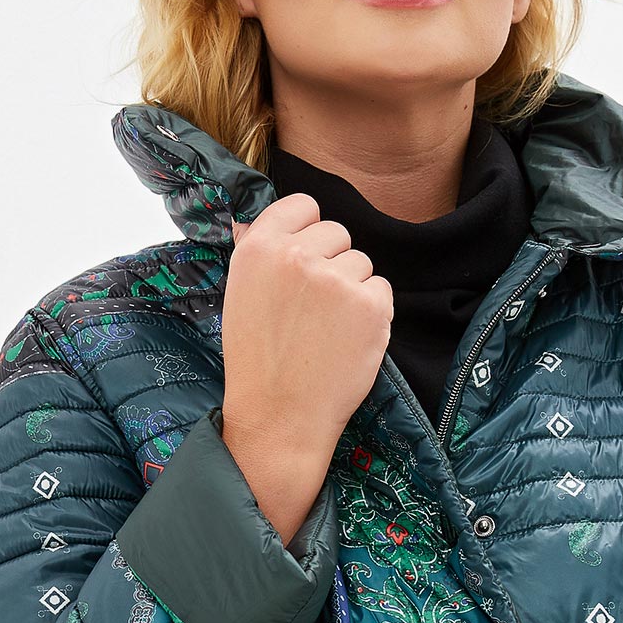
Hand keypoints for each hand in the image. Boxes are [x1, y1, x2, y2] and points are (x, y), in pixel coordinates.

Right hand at [225, 193, 392, 461]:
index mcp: (259, 247)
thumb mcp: (241, 296)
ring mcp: (336, 278)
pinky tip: (346, 340)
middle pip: (337, 233)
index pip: (303, 205)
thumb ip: (261, 253)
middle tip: (312, 310)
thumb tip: (269, 219)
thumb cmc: (258, 361)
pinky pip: (381, 289)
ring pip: (361, 262)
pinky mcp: (371, 303)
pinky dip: (372, 313)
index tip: (305, 260)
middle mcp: (297, 255)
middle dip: (331, 264)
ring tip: (326, 330)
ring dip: (351, 291)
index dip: (308, 232)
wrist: (280, 417)